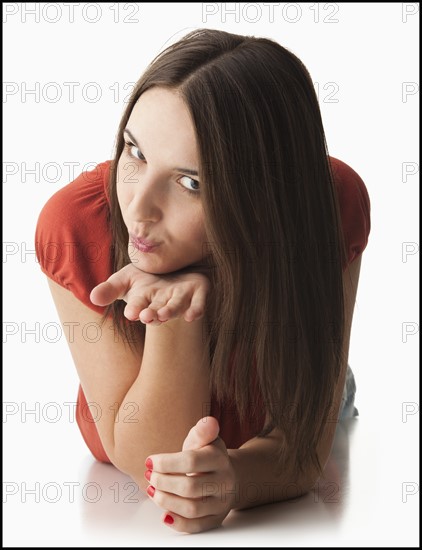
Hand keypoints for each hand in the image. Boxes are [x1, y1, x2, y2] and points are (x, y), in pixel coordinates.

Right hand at [89, 263, 210, 324]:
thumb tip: (93, 298)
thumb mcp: (125, 279)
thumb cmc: (146, 275)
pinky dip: (196, 308)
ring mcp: (181, 297)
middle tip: (145, 316)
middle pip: (157, 309)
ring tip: (163, 315)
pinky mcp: (199, 290)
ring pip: (176, 306)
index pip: (138, 306)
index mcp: (145, 300)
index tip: (131, 313)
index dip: (134, 309)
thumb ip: (110, 289)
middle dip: (151, 314)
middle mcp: (163, 301)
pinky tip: (193, 316)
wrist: (175, 265)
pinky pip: (199, 301)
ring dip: (170, 311)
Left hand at [144, 417, 237, 533]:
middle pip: (189, 487)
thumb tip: (210, 421)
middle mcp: (224, 481)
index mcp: (219, 458)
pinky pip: (196, 526)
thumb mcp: (204, 439)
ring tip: (153, 490)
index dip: (166, 463)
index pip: (190, 461)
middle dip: (163, 482)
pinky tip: (164, 513)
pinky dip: (177, 522)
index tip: (149, 461)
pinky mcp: (216, 519)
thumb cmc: (207, 456)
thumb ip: (202, 431)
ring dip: (165, 501)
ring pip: (191, 509)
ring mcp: (221, 502)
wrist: (227, 475)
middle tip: (150, 477)